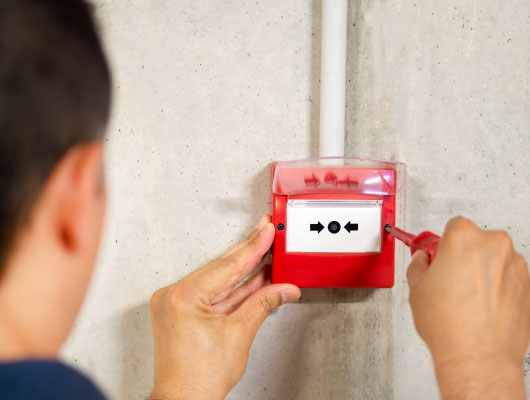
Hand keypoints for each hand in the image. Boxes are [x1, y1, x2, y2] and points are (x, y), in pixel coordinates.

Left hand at [149, 215, 300, 399]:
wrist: (184, 399)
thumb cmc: (201, 378)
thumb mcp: (239, 334)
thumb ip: (263, 304)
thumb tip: (283, 289)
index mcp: (184, 297)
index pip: (228, 266)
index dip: (253, 247)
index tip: (266, 232)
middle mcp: (174, 295)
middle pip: (221, 268)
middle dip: (248, 253)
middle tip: (266, 233)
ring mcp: (175, 302)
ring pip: (217, 279)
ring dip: (243, 271)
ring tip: (265, 254)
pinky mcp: (181, 310)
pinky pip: (211, 291)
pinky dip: (232, 288)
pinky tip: (251, 278)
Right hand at [407, 217, 529, 399]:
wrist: (478, 356)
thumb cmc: (450, 324)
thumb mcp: (416, 287)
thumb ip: (419, 265)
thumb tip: (423, 261)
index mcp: (464, 237)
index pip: (453, 226)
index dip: (443, 244)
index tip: (437, 255)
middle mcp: (494, 245)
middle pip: (476, 241)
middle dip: (463, 256)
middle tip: (448, 279)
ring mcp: (515, 265)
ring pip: (493, 260)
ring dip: (482, 271)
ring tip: (464, 298)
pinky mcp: (528, 286)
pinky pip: (507, 278)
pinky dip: (496, 287)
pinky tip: (480, 307)